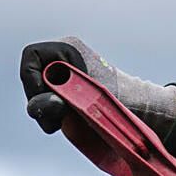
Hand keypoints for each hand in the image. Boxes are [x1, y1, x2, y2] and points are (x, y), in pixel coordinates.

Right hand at [20, 37, 175, 135]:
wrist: (145, 111)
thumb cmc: (124, 101)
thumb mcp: (90, 99)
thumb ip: (63, 100)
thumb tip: (43, 105)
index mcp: (69, 49)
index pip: (32, 58)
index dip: (31, 80)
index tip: (45, 102)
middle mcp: (64, 59)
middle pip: (34, 78)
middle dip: (39, 100)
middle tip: (53, 123)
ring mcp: (66, 76)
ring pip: (41, 93)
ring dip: (46, 111)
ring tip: (61, 125)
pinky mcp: (70, 93)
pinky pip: (52, 103)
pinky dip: (54, 116)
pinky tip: (66, 126)